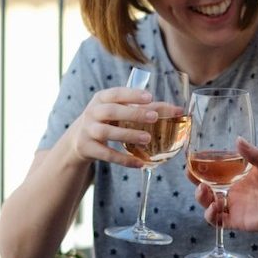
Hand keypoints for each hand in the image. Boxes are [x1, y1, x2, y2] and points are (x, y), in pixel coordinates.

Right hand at [62, 88, 181, 167]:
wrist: (78, 140)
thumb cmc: (107, 121)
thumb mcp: (120, 111)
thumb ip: (148, 108)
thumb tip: (179, 110)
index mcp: (101, 98)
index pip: (117, 93)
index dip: (132, 95)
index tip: (149, 97)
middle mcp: (92, 112)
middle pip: (112, 112)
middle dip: (133, 114)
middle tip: (154, 117)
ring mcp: (88, 131)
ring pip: (107, 133)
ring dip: (128, 135)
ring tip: (147, 139)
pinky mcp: (88, 148)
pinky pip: (107, 155)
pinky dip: (123, 159)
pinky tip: (139, 163)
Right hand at [194, 138, 257, 246]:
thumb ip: (253, 155)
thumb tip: (238, 139)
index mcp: (240, 178)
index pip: (215, 172)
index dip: (201, 167)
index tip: (192, 159)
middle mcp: (234, 192)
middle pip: (207, 188)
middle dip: (195, 182)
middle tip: (190, 173)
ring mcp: (235, 207)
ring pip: (209, 204)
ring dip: (201, 198)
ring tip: (202, 190)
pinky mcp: (238, 221)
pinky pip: (218, 221)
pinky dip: (211, 215)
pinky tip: (214, 206)